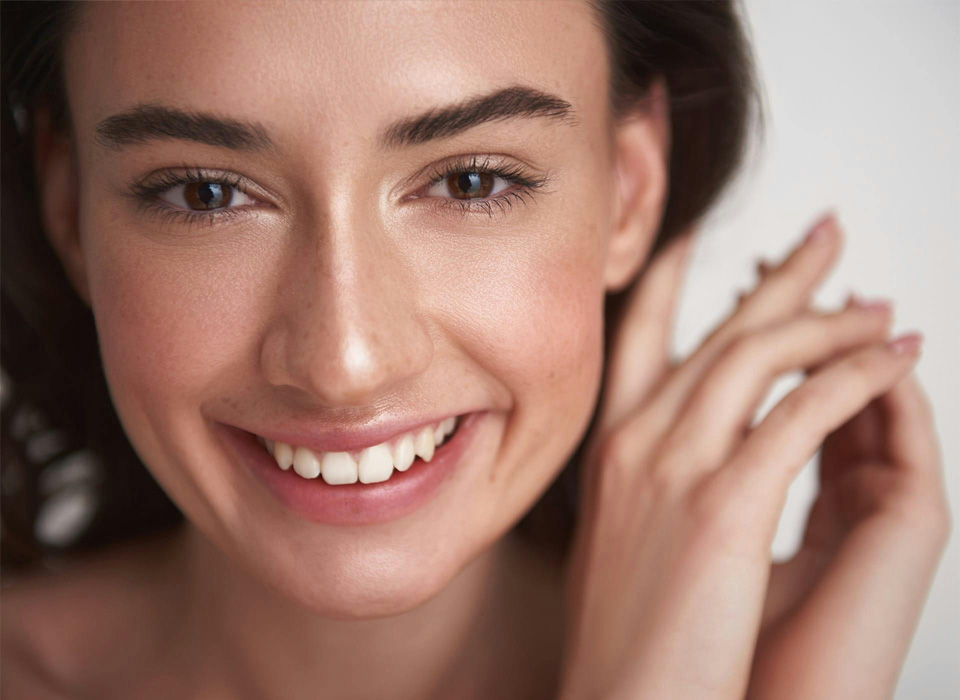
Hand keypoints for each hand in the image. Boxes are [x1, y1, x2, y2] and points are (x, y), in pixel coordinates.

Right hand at [557, 213, 936, 699]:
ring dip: (830, 322)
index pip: (637, 337)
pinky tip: (894, 356)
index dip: (674, 278)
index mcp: (608, 450)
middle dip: (777, 279)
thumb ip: (643, 483)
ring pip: (759, 356)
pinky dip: (855, 374)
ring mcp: (673, 467)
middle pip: (714, 332)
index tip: (702, 236)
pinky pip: (802, 412)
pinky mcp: (723, 503)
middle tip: (825, 237)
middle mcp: (635, 442)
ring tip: (880, 306)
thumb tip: (680, 456)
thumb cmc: (623, 638)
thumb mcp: (618, 540)